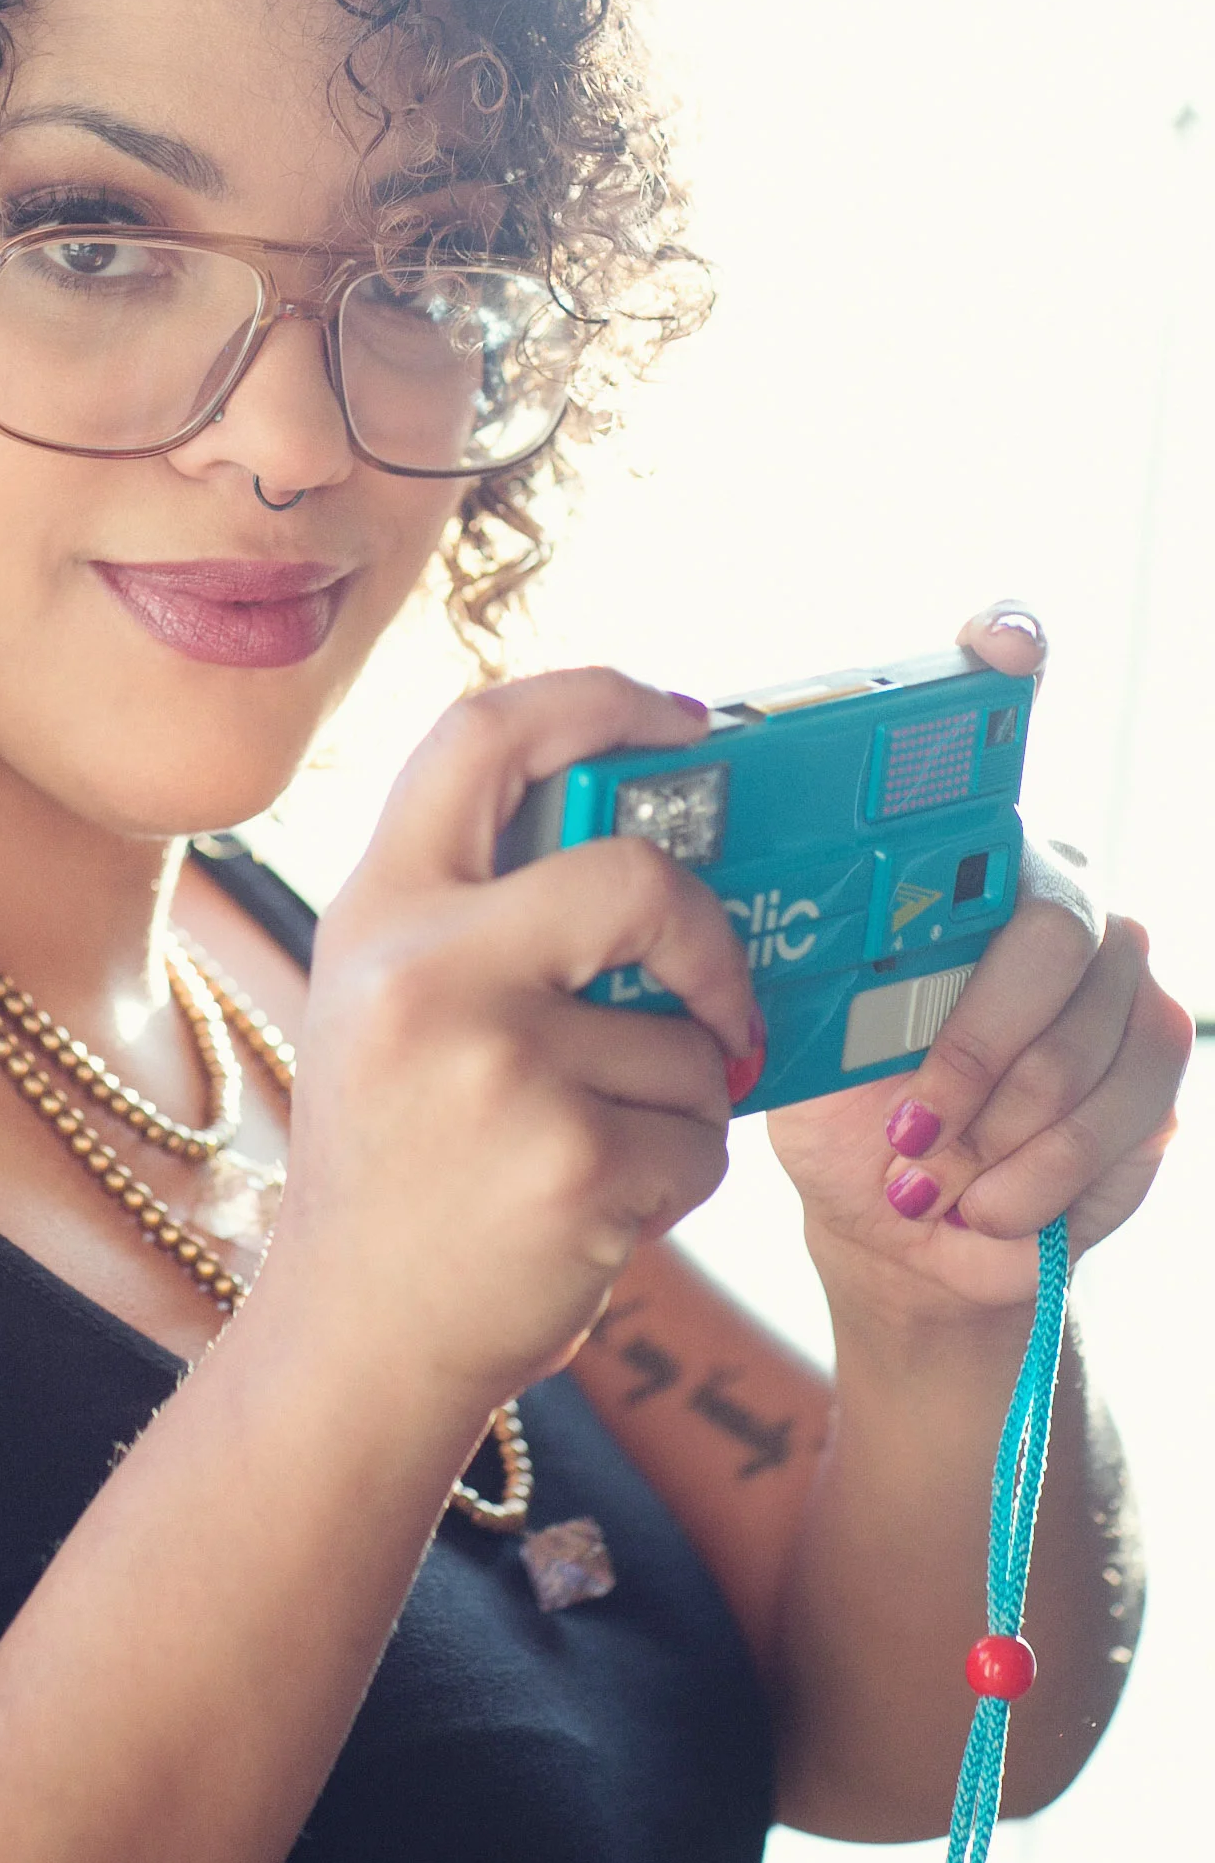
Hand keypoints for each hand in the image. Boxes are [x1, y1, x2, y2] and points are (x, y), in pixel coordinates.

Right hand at [272, 672, 759, 1416]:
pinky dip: (677, 1174)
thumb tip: (653, 829)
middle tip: (715, 992)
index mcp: (378, 909)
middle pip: (633, 875)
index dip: (597, 699)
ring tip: (584, 1148)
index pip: (480, 734)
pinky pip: (701, 1134)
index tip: (684, 723)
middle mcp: (424, 970)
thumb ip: (482, 908)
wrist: (358, 1336)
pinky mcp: (572, 1163)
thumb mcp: (388, 999)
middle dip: (705, 938)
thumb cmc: (398, 1157)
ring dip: (676, 1098)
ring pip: (686, 1035)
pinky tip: (595, 1208)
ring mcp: (498, 1068)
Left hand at [769, 605, 1194, 1318]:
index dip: (1005, 661)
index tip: (1000, 639)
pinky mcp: (1153, 1052)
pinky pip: (1130, 1103)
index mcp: (945, 857)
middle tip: (910, 1122)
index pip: (992, 723)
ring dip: (1006, 1131)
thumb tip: (709, 897)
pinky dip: (1048, 1172)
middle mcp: (1041, 885)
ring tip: (932, 1181)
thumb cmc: (838, 1108)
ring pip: (1096, 1034)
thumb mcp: (792, 1036)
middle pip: (1052, 929)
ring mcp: (1112, 966)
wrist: (900, 1224)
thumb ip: (784, 961)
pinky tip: (987, 1201)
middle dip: (979, 1045)